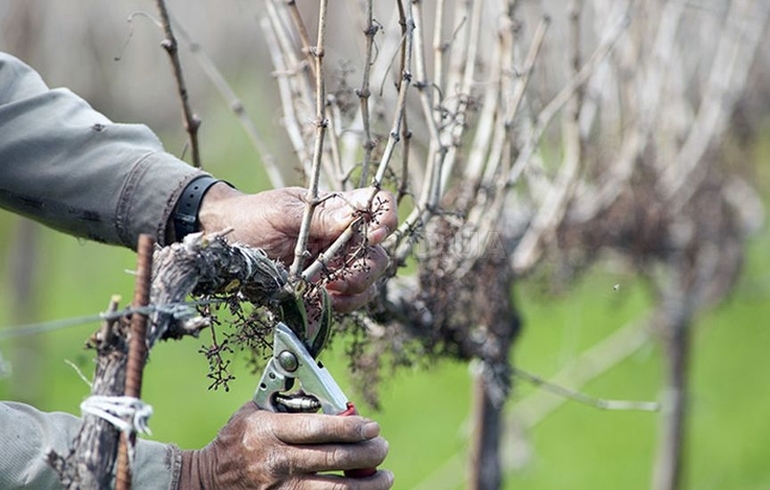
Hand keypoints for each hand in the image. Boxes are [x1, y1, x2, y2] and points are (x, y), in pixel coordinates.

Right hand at [179, 402, 392, 489]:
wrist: (206, 481)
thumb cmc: (236, 440)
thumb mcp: (254, 411)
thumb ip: (287, 401)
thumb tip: (326, 393)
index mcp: (270, 431)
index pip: (318, 428)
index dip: (351, 427)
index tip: (372, 426)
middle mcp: (276, 461)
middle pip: (332, 458)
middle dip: (366, 453)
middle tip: (382, 447)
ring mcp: (279, 489)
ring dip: (367, 484)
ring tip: (385, 476)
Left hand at [198, 184, 396, 311]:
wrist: (226, 246)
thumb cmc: (253, 218)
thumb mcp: (282, 212)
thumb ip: (319, 217)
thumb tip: (355, 216)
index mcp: (337, 210)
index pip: (377, 206)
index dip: (386, 218)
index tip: (375, 234)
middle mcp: (342, 238)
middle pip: (378, 253)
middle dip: (367, 269)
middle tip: (341, 278)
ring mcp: (335, 265)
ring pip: (368, 281)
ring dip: (354, 290)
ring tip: (327, 292)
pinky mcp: (324, 288)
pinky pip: (347, 301)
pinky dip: (339, 305)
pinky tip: (321, 301)